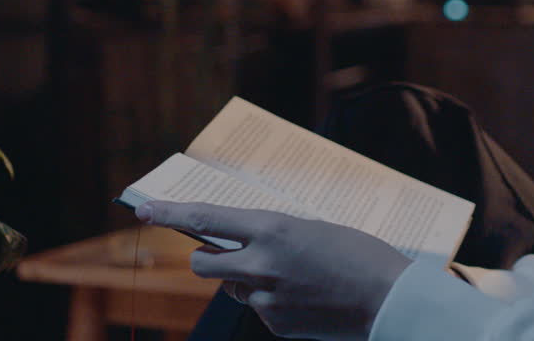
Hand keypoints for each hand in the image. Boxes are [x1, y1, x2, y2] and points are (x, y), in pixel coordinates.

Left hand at [136, 201, 412, 340]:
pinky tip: (304, 298)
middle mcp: (261, 263)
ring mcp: (265, 298)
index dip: (169, 213)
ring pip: (230, 288)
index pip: (205, 218)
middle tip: (222, 254)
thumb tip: (244, 243)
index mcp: (272, 228)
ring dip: (242, 280)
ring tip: (287, 276)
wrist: (390, 300)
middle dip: (206, 258)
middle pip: (202, 263)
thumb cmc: (358, 254)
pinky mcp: (275, 324)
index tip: (143, 209)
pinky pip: (257, 308)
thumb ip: (271, 234)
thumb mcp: (311, 229)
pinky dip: (271, 302)